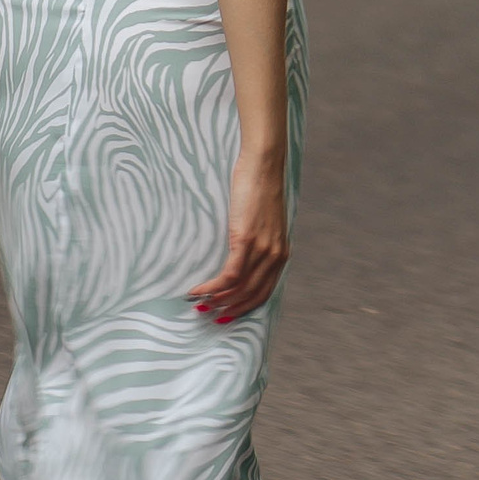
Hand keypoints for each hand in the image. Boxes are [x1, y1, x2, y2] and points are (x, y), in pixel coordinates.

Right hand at [188, 152, 288, 324]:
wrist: (263, 164)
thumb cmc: (260, 188)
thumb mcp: (265, 221)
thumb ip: (260, 241)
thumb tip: (242, 255)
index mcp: (281, 254)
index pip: (264, 293)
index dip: (244, 308)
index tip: (226, 314)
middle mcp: (275, 256)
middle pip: (251, 296)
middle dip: (229, 309)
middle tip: (208, 315)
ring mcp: (261, 249)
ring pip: (239, 289)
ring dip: (217, 300)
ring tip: (198, 304)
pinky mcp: (246, 240)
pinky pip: (229, 275)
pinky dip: (212, 287)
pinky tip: (197, 290)